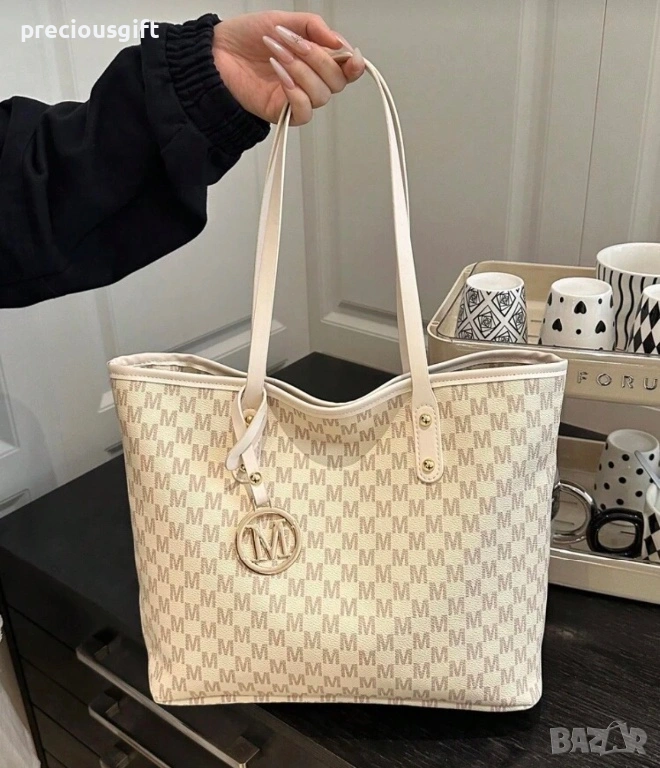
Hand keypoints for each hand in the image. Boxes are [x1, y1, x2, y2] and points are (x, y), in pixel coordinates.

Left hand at [212, 11, 364, 125]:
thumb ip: (314, 27)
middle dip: (319, 59)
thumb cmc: (245, 38)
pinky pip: (304, 112)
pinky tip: (279, 73)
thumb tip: (339, 41)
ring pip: (321, 95)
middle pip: (337, 82)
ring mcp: (296, 98)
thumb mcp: (284, 21)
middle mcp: (309, 81)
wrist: (216, 53)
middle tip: (295, 42)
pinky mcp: (282, 113)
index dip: (354, 65)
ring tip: (279, 53)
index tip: (350, 55)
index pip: (346, 69)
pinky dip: (295, 91)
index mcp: (314, 59)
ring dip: (302, 70)